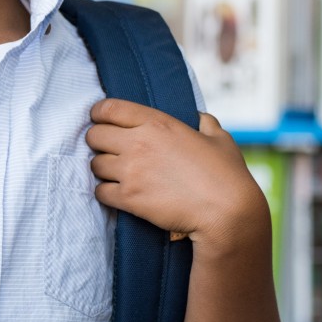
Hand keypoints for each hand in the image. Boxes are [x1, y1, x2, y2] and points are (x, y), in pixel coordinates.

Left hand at [86, 98, 265, 251]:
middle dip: (98, 142)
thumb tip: (199, 118)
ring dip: (103, 169)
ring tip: (116, 173)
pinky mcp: (129, 198)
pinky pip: (100, 191)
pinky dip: (106, 193)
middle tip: (109, 150)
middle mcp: (138, 143)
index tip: (100, 120)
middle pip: (94, 135)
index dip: (99, 114)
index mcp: (157, 123)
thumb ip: (205, 123)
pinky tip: (118, 194)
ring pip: (95, 164)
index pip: (109, 108)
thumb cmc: (227, 175)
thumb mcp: (220, 139)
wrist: (227, 213)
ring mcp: (131, 171)